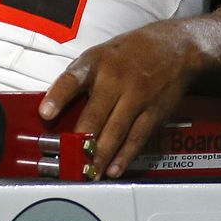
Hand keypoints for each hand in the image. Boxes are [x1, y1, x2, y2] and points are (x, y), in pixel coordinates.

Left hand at [39, 25, 199, 179]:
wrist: (175, 47)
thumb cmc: (128, 54)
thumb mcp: (99, 54)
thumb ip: (79, 79)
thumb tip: (55, 110)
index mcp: (95, 63)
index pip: (72, 79)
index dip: (58, 96)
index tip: (45, 114)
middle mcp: (115, 79)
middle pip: (95, 114)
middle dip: (81, 140)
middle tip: (68, 162)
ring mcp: (137, 97)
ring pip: (116, 131)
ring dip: (100, 156)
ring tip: (88, 174)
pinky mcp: (154, 112)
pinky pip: (137, 138)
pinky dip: (124, 156)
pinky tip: (113, 169)